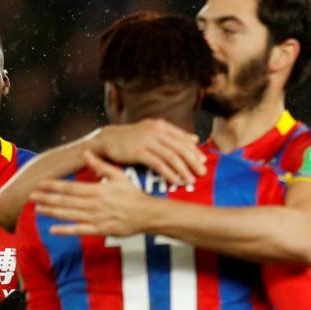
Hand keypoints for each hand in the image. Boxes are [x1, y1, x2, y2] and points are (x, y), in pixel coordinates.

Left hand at [32, 150, 158, 236]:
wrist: (147, 214)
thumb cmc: (133, 194)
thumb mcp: (118, 176)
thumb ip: (100, 165)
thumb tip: (86, 152)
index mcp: (97, 190)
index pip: (70, 187)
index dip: (54, 185)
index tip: (40, 183)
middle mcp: (94, 204)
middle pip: (66, 200)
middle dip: (47, 198)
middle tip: (30, 195)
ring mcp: (96, 218)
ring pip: (69, 214)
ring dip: (52, 211)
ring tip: (37, 208)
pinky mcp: (100, 230)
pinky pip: (79, 230)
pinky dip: (65, 230)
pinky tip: (52, 229)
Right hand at [89, 119, 205, 184]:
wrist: (107, 140)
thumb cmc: (131, 138)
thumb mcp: (152, 131)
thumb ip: (173, 135)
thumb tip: (195, 139)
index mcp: (161, 126)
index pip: (183, 138)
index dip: (194, 151)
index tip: (203, 161)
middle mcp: (156, 132)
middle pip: (180, 148)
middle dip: (193, 161)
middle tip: (202, 173)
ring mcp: (147, 141)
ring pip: (171, 157)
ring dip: (183, 170)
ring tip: (191, 180)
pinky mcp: (139, 152)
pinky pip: (158, 164)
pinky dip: (169, 174)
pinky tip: (176, 181)